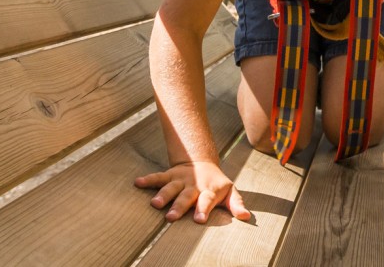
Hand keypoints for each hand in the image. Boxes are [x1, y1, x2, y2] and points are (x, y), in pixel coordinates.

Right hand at [135, 160, 251, 223]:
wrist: (203, 163)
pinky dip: (148, 180)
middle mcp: (194, 185)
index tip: (198, 219)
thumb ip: (236, 204)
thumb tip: (246, 217)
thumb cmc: (217, 185)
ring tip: (154, 204)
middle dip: (179, 206)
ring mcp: (180, 179)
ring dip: (162, 195)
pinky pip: (158, 177)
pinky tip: (137, 183)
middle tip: (171, 217)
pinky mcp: (170, 175)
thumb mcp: (230, 192)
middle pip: (186, 196)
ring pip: (170, 187)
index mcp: (209, 190)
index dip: (203, 208)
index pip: (207, 200)